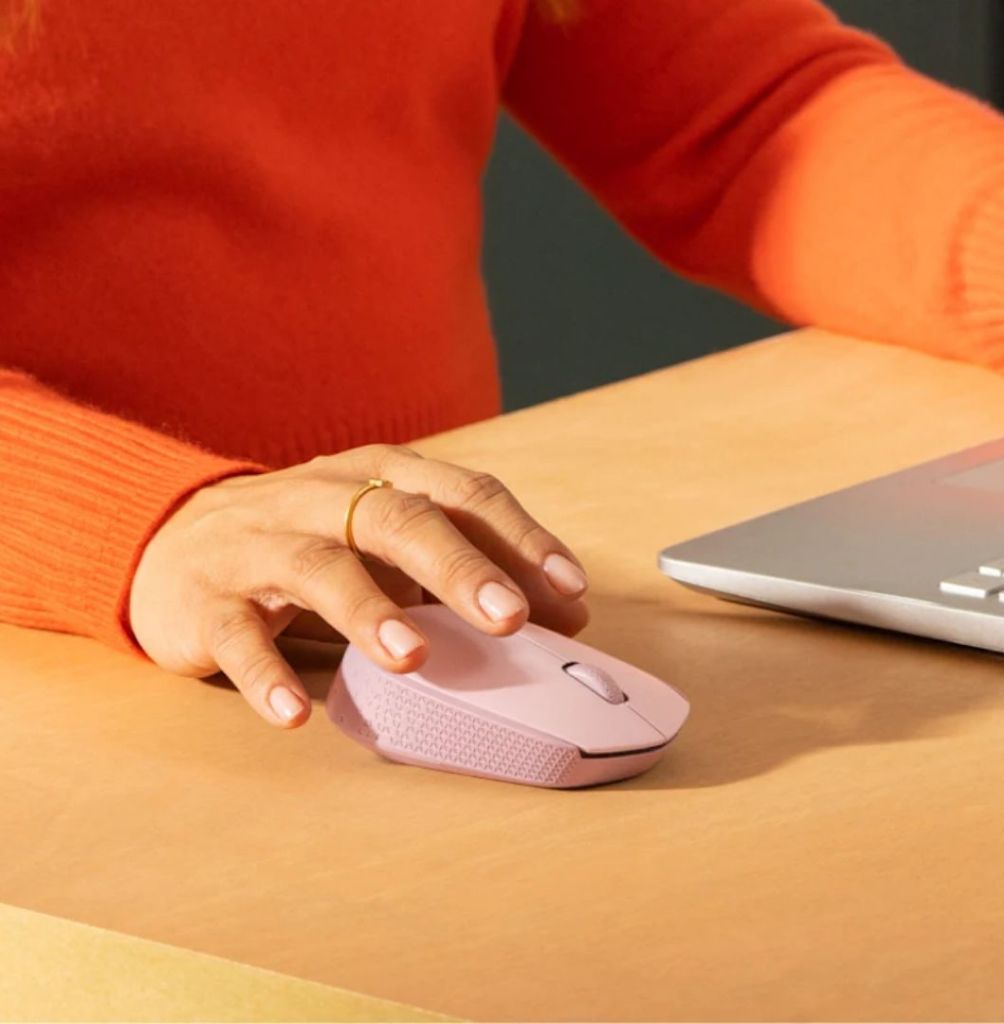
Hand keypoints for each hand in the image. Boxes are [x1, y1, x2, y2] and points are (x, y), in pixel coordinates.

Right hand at [129, 444, 588, 727]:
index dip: (518, 537)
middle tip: (510, 618)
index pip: (460, 493)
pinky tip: (293, 712)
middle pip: (397, 519)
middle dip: (459, 567)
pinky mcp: (207, 598)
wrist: (171, 538)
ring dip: (369, 611)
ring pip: (320, 566)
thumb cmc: (307, 539)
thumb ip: (463, 568)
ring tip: (414, 658)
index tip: (570, 588)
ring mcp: (260, 544)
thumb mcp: (385, 541)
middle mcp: (322, 498)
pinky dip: (264, 672)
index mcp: (377, 476)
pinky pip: (237, 634)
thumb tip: (564, 613)